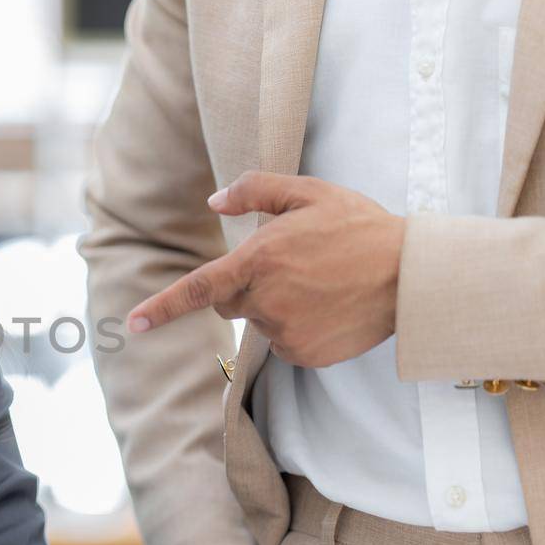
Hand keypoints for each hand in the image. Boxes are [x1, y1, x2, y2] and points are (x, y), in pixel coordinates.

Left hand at [127, 172, 406, 367]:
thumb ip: (255, 190)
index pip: (197, 289)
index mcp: (258, 261)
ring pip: (259, 322)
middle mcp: (265, 301)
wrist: (411, 275)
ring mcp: (284, 332)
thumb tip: (214, 201)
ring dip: (276, 306)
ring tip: (321, 284)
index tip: (133, 325)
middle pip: (229, 303)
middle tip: (293, 266)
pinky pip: (284, 343)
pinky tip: (329, 308)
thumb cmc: (359, 227)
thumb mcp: (309, 192)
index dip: (161, 308)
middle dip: (246, 287)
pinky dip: (298, 328)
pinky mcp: (303, 354)